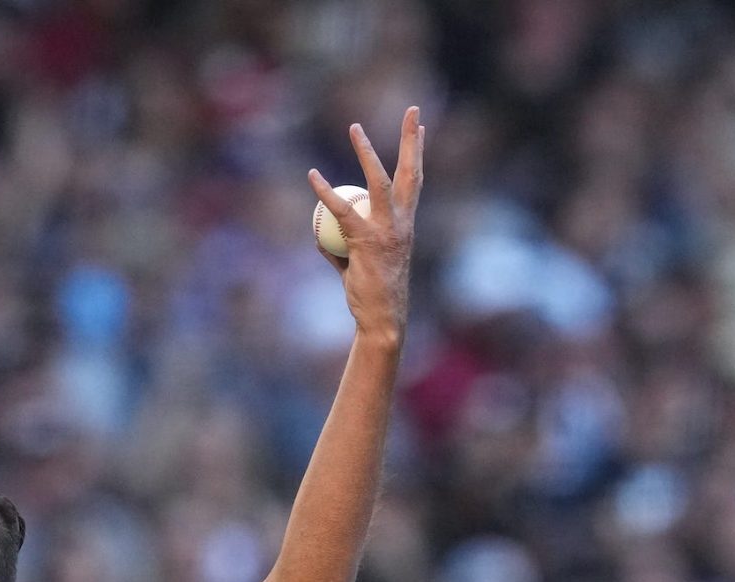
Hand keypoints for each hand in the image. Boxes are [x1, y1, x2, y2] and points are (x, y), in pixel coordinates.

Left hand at [310, 107, 423, 342]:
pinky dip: (325, 193)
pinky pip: (342, 210)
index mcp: (405, 224)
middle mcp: (402, 222)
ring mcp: (387, 229)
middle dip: (412, 139)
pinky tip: (313, 176)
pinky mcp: (367, 240)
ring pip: (377, 181)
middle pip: (410, 171)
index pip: (414, 181)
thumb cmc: (370, 294)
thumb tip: (320, 234)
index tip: (421, 128)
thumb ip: (340, 246)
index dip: (417, 153)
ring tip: (355, 127)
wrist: (380, 317)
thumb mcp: (355, 264)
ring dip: (366, 151)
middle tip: (414, 110)